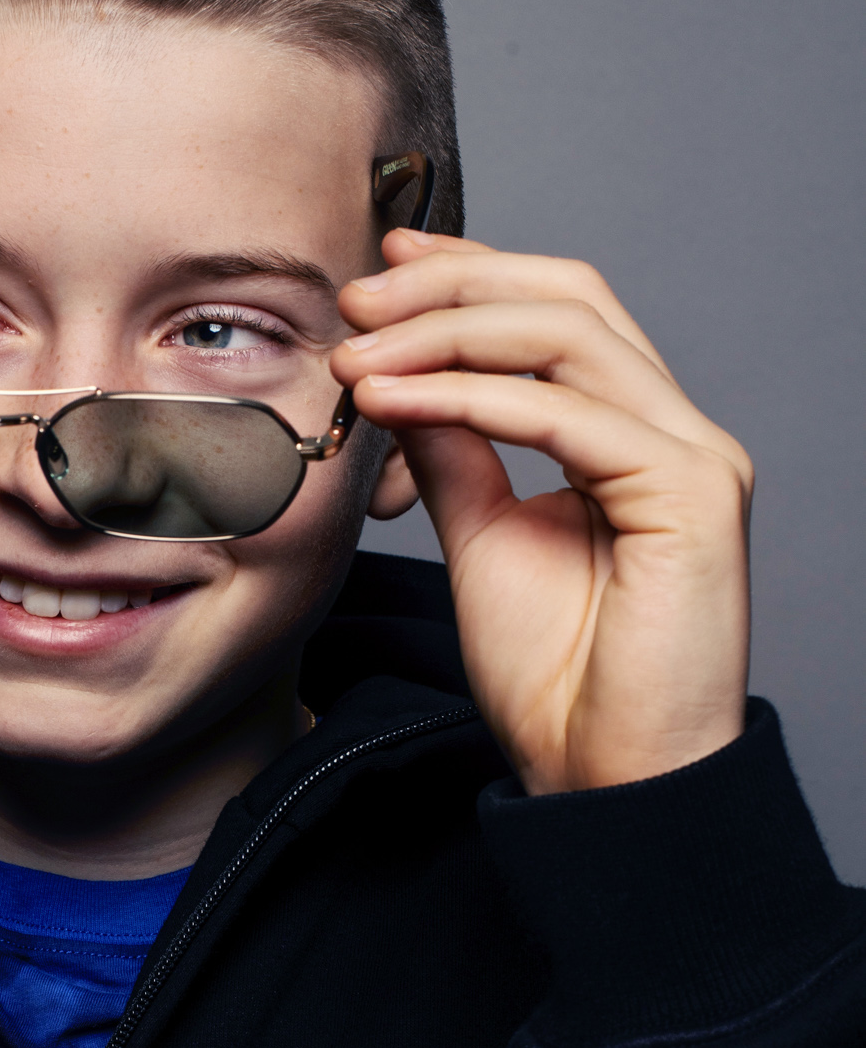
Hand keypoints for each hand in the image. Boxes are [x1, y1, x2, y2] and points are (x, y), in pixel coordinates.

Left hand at [331, 230, 752, 795]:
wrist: (604, 778)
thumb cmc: (559, 681)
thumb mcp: (483, 538)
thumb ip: (454, 452)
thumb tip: (399, 377)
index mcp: (635, 435)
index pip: (561, 310)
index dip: (470, 273)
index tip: (380, 269)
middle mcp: (676, 432)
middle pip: (568, 298)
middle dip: (449, 286)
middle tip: (353, 301)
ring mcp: (694, 457)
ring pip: (567, 337)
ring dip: (444, 334)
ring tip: (358, 355)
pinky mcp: (692, 495)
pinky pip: (566, 414)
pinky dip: (469, 396)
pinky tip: (397, 401)